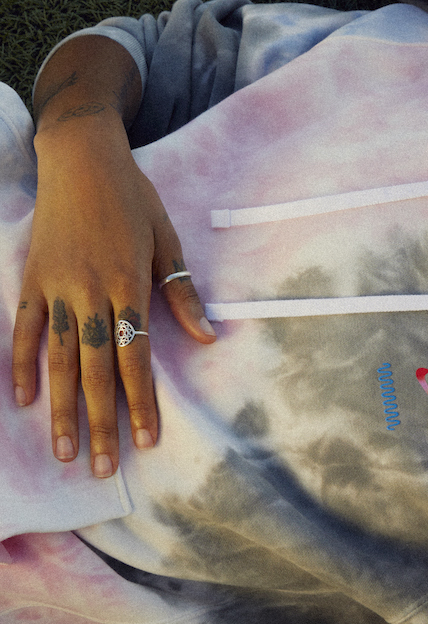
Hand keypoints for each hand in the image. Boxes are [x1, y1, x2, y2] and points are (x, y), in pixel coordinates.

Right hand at [13, 112, 213, 474]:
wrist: (80, 156)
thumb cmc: (132, 196)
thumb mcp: (168, 238)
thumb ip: (182, 292)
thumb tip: (209, 336)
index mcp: (129, 284)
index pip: (136, 357)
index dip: (141, 402)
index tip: (145, 440)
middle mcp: (90, 292)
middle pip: (96, 370)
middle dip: (99, 422)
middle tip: (99, 468)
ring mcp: (56, 287)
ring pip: (59, 360)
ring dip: (62, 408)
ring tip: (64, 451)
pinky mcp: (32, 279)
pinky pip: (25, 330)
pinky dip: (23, 365)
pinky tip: (25, 401)